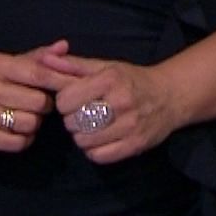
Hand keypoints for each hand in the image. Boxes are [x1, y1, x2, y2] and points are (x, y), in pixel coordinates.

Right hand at [0, 39, 74, 151]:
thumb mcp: (4, 62)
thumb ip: (35, 57)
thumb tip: (64, 46)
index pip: (38, 74)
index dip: (60, 82)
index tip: (73, 87)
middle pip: (39, 102)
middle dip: (46, 105)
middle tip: (39, 104)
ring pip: (30, 124)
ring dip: (35, 123)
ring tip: (27, 117)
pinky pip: (17, 143)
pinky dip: (24, 139)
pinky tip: (18, 132)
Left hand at [43, 51, 182, 164]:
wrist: (170, 96)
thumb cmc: (131, 79)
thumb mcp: (105, 66)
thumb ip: (73, 65)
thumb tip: (45, 59)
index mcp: (110, 79)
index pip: (65, 100)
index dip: (64, 102)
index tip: (74, 100)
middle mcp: (121, 102)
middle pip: (72, 122)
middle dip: (72, 119)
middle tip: (83, 114)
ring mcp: (130, 125)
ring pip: (83, 141)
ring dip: (82, 136)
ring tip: (92, 127)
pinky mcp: (135, 145)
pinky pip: (98, 156)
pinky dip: (94, 150)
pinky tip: (101, 140)